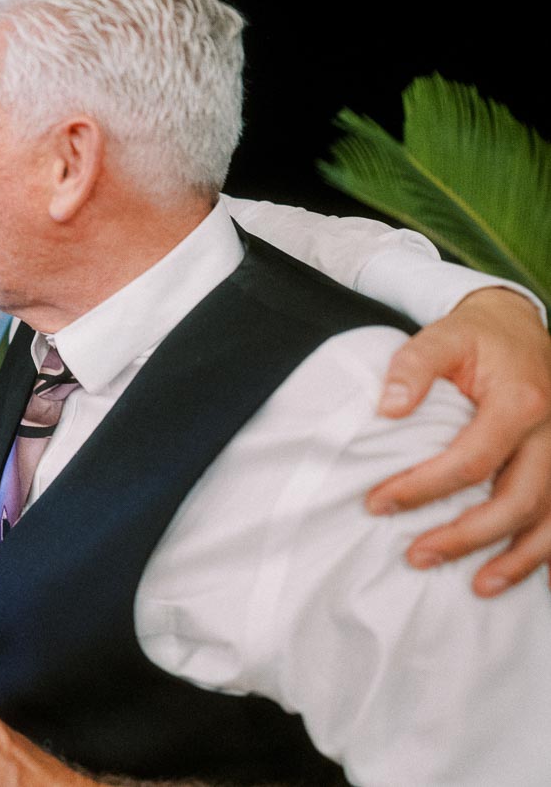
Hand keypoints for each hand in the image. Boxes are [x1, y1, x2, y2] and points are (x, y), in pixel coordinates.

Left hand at [370, 287, 550, 594]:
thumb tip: (388, 408)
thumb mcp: (442, 337)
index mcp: (521, 402)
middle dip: (466, 536)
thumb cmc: (477, 337)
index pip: (471, 460)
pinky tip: (543, 583)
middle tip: (417, 557)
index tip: (378, 503)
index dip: (423, 487)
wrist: (518, 325)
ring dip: (518, 558)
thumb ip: (413, 366)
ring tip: (479, 586)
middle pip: (517, 500)